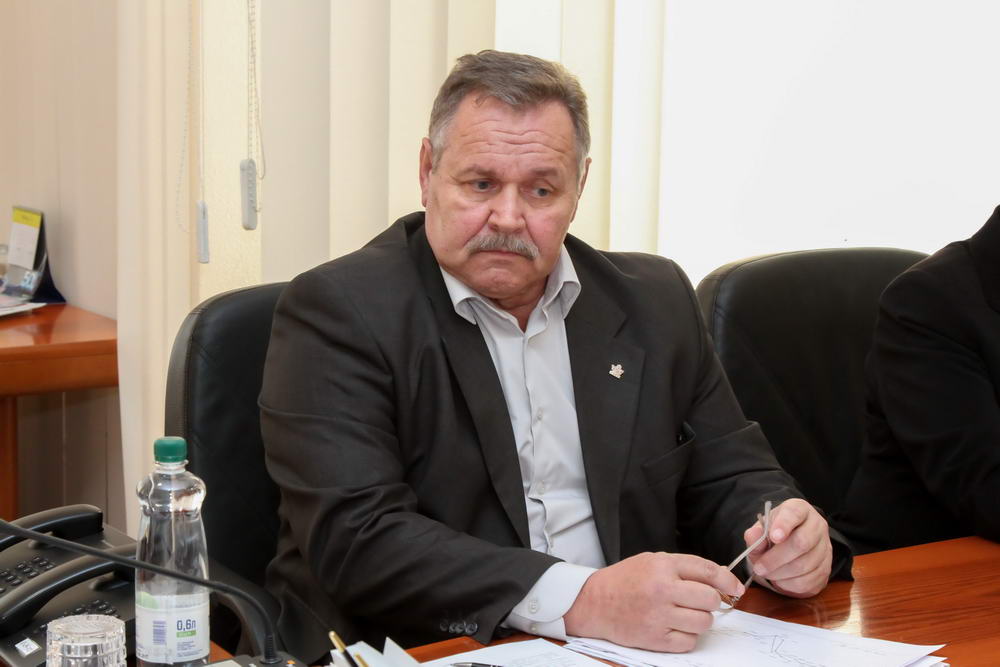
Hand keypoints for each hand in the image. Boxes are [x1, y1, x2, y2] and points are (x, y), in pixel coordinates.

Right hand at [563, 552, 743, 651]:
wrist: (594, 603)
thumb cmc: (625, 580)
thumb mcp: (652, 561)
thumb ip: (683, 568)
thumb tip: (721, 582)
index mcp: (662, 565)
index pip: (708, 571)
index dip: (728, 581)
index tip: (736, 589)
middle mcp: (662, 589)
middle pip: (710, 599)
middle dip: (711, 602)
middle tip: (700, 602)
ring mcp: (659, 616)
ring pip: (703, 622)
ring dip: (700, 620)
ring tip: (684, 615)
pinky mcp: (655, 638)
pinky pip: (689, 642)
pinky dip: (687, 637)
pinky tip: (674, 627)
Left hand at [743, 498, 831, 596]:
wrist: (787, 546)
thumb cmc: (773, 535)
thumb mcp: (761, 530)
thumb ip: (755, 534)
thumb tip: (753, 536)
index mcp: (800, 510)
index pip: (794, 512)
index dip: (784, 525)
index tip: (773, 537)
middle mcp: (817, 526)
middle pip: (802, 543)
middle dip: (776, 558)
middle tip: (759, 567)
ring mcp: (825, 548)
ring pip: (806, 565)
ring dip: (781, 573)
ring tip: (766, 573)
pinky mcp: (826, 569)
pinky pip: (809, 581)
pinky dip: (790, 584)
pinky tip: (780, 579)